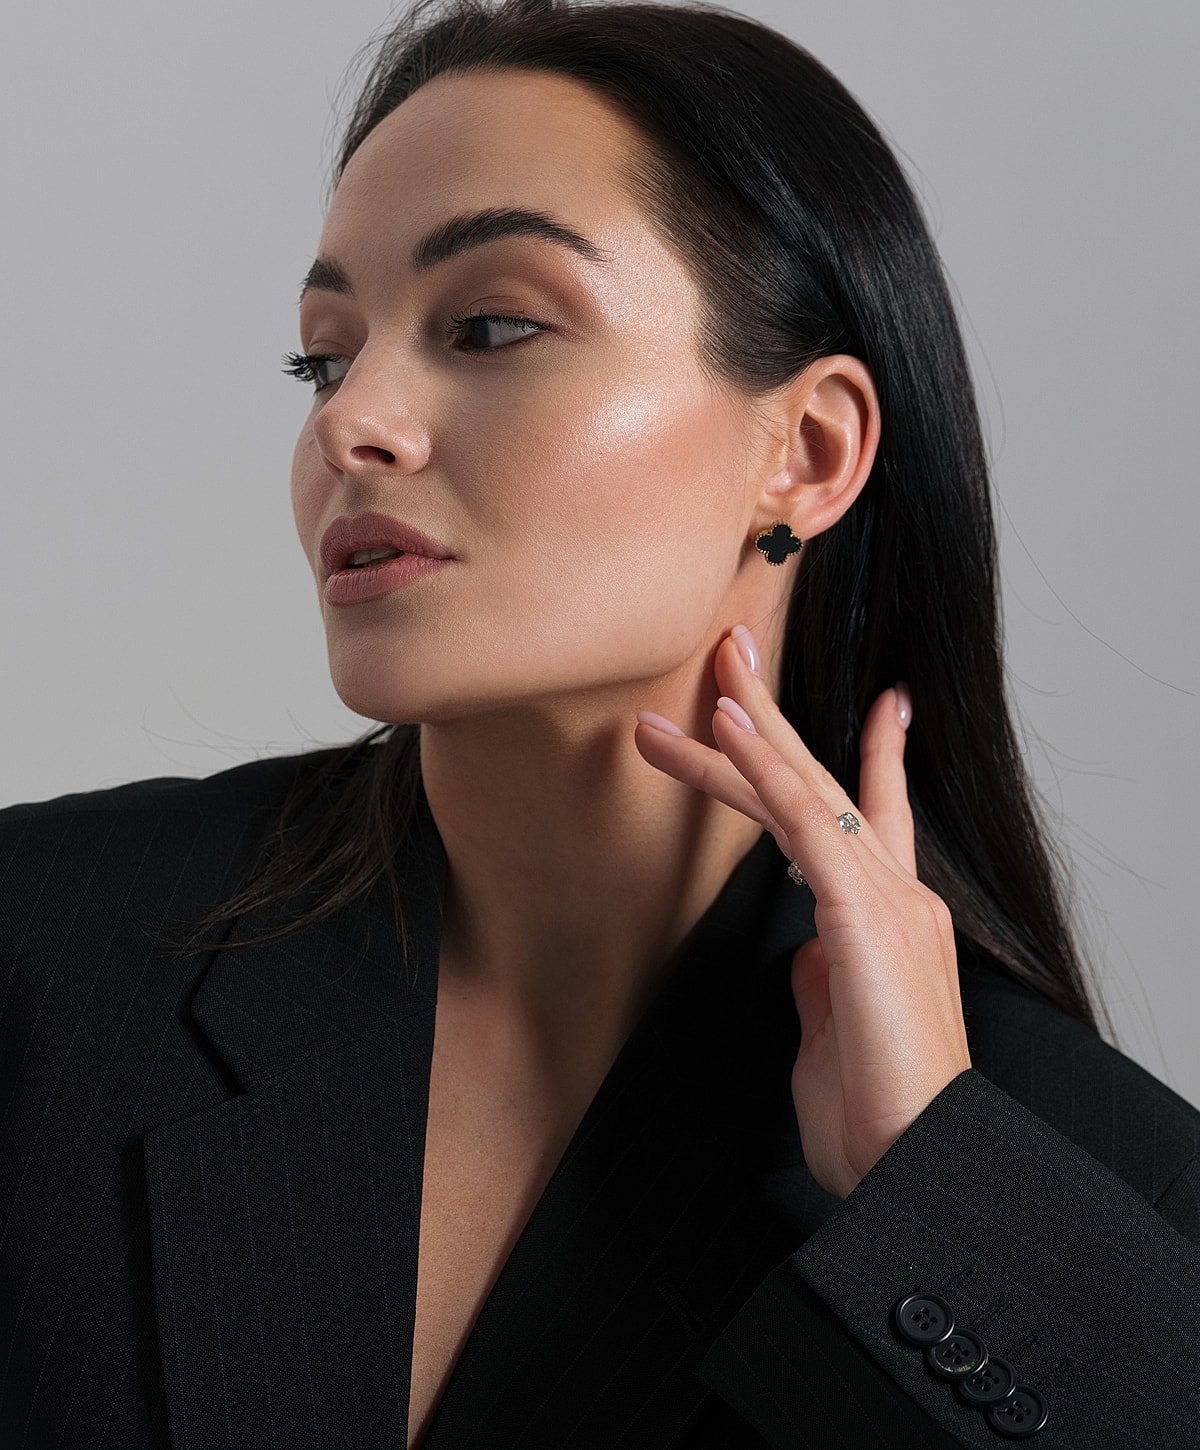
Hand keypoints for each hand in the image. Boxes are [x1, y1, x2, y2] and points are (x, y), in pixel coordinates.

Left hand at [634, 625, 970, 1198]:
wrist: (917, 1164)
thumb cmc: (880, 1115)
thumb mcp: (834, 1032)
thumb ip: (821, 979)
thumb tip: (803, 952)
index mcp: (889, 920)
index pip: (876, 816)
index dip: (875, 754)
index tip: (883, 705)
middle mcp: (895, 894)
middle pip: (828, 781)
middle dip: (777, 715)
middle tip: (736, 655)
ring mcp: (885, 898)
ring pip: (803, 788)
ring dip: (746, 728)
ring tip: (706, 676)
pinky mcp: (863, 913)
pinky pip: (806, 819)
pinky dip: (767, 767)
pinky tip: (732, 727)